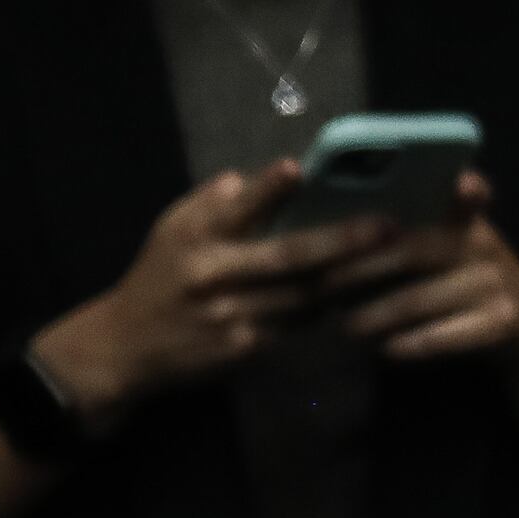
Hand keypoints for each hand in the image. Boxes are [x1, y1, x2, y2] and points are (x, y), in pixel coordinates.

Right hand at [30, 164, 393, 419]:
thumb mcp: (173, 230)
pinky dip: (329, 307)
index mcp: (194, 237)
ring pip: (305, 294)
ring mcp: (231, 315)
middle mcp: (212, 275)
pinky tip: (360, 293)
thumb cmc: (159, 277)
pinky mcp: (246, 348)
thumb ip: (214, 203)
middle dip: (342, 240)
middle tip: (387, 226)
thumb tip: (258, 176)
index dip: (265, 189)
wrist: (125, 347)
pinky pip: (299, 324)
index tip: (295, 169)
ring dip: (349, 277)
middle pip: (287, 256)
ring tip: (394, 256)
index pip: (233, 208)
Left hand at [323, 176, 518, 375]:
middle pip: (412, 250)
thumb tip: (331, 235)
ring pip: (419, 300)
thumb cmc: (465, 278)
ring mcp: (496, 283)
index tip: (453, 183)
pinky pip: (444, 336)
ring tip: (343, 327)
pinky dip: (410, 344)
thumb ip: (407, 233)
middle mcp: (484, 244)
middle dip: (359, 269)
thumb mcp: (450, 244)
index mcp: (465, 219)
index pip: (463, 194)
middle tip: (320, 286)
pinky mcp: (504, 321)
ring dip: (374, 316)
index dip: (461, 190)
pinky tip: (386, 350)